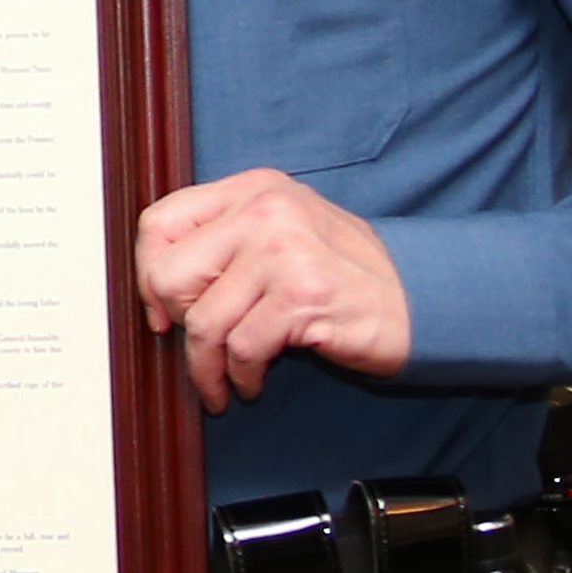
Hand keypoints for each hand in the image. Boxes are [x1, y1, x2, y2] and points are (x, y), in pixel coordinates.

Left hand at [135, 167, 411, 409]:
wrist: (423, 302)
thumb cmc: (345, 277)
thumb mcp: (282, 238)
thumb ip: (225, 244)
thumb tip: (154, 286)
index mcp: (253, 190)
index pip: (160, 222)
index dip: (148, 276)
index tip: (161, 312)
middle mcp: (266, 210)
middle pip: (170, 275)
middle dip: (177, 324)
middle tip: (199, 349)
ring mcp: (285, 249)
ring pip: (203, 321)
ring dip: (207, 366)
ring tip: (223, 382)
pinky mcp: (303, 294)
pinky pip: (241, 348)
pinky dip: (240, 376)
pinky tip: (253, 381)